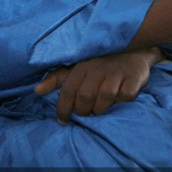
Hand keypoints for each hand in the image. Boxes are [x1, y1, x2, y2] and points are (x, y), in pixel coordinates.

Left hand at [34, 47, 161, 123]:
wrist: (132, 50)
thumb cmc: (99, 63)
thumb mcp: (75, 67)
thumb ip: (57, 79)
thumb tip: (37, 91)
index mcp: (81, 66)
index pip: (68, 90)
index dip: (63, 108)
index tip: (62, 121)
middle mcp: (98, 68)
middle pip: (85, 96)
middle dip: (82, 111)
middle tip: (84, 114)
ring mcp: (116, 73)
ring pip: (105, 97)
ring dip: (100, 110)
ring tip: (98, 111)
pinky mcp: (133, 78)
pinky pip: (125, 97)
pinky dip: (120, 104)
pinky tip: (116, 104)